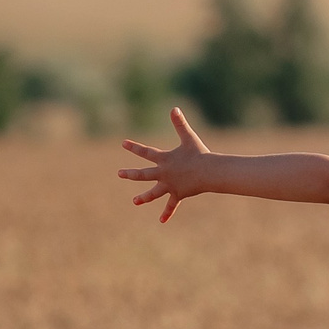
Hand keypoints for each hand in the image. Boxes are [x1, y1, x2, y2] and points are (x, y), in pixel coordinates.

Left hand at [118, 107, 212, 222]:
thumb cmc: (199, 154)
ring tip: (135, 201)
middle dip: (131, 174)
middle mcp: (163, 173)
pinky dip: (167, 213)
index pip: (145, 152)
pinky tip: (162, 221)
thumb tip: (174, 108)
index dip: (134, 147)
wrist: (209, 171)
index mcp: (164, 159)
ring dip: (144, 197)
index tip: (124, 144)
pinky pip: (171, 205)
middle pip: (143, 174)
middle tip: (120, 174)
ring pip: (153, 192)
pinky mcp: (178, 194)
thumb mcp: (188, 138)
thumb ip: (179, 124)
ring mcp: (169, 185)